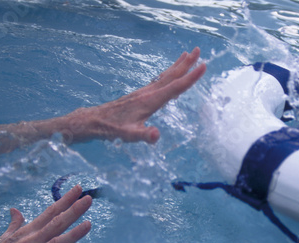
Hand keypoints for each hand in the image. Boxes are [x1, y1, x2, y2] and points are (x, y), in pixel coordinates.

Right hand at [0, 185, 91, 242]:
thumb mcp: (6, 235)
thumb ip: (15, 223)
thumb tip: (15, 210)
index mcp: (30, 230)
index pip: (51, 211)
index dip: (65, 200)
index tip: (79, 189)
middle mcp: (33, 239)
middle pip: (57, 222)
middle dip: (74, 211)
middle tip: (89, 199)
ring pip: (56, 242)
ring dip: (73, 234)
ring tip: (89, 223)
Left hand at [86, 47, 206, 143]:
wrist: (95, 120)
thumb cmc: (113, 129)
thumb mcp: (129, 135)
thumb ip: (143, 135)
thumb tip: (156, 136)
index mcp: (150, 101)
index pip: (175, 87)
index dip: (191, 77)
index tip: (203, 65)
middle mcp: (148, 92)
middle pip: (171, 76)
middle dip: (186, 64)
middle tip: (198, 50)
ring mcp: (144, 92)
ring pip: (165, 76)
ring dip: (178, 65)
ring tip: (187, 54)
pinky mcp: (140, 94)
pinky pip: (159, 80)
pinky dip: (168, 73)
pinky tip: (170, 74)